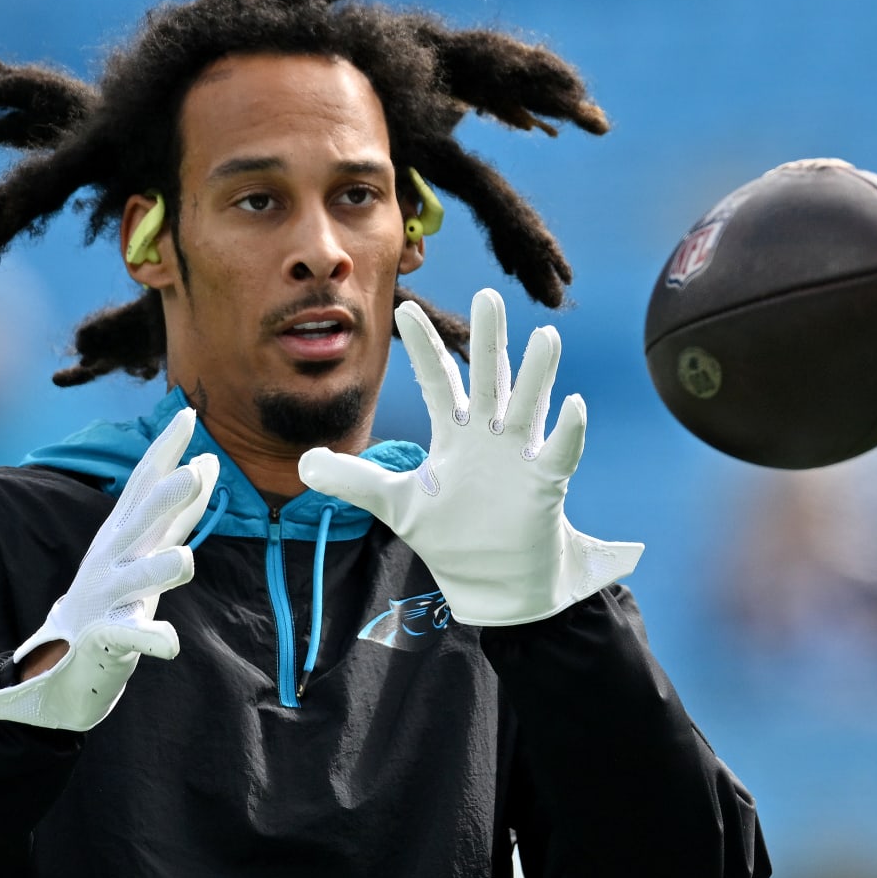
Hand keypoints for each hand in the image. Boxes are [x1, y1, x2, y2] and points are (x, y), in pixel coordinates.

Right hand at [0, 409, 217, 730]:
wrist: (63, 653)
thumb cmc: (116, 587)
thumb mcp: (144, 543)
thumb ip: (179, 508)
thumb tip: (207, 462)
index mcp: (125, 531)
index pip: (146, 483)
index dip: (167, 450)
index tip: (191, 416)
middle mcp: (115, 556)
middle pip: (142, 521)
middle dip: (167, 498)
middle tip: (193, 473)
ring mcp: (109, 595)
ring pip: (138, 577)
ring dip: (160, 567)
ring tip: (184, 560)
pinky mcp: (107, 635)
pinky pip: (130, 635)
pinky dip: (150, 638)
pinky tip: (169, 642)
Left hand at [299, 288, 640, 625]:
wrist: (491, 582)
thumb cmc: (450, 536)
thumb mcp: (394, 505)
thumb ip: (353, 480)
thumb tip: (303, 463)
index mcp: (455, 434)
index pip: (437, 381)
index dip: (422, 349)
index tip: (403, 309)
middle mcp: (489, 436)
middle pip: (488, 379)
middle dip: (488, 339)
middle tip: (487, 295)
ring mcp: (519, 457)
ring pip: (528, 406)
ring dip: (537, 374)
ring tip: (547, 336)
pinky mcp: (543, 485)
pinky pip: (558, 453)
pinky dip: (567, 431)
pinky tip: (572, 405)